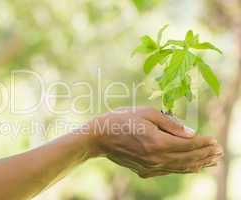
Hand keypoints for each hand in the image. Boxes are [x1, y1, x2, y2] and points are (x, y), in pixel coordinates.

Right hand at [85, 107, 222, 177]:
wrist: (99, 137)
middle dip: (205, 155)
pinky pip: (169, 171)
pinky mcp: (144, 171)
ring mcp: (150, 167)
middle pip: (188, 159)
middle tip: (219, 152)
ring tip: (212, 161)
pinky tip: (192, 167)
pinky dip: (183, 169)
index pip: (188, 145)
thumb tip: (190, 133)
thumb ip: (170, 123)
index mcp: (157, 142)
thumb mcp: (146, 113)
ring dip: (198, 164)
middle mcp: (156, 158)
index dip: (204, 143)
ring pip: (180, 168)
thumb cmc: (121, 120)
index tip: (215, 140)